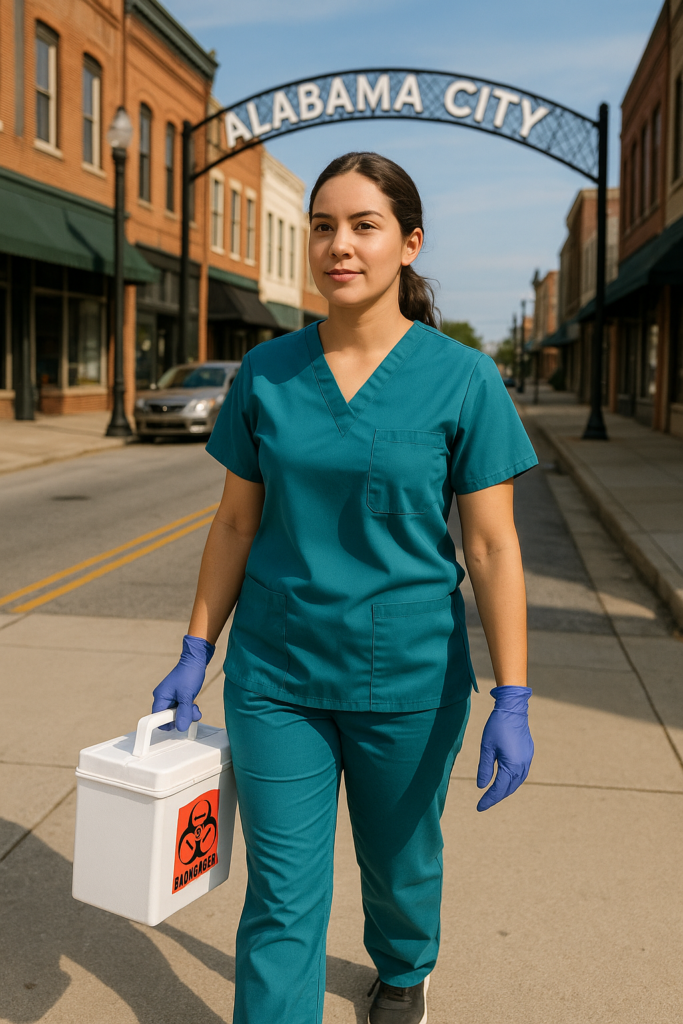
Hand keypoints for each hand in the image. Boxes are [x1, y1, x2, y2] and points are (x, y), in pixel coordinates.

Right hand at [152, 635, 215, 731]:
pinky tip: (194, 705)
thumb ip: (184, 713)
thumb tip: (181, 728)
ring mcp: (171, 697)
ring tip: (194, 706)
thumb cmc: (188, 674)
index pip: (156, 719)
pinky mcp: (178, 696)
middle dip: (181, 717)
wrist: (196, 660)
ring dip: (187, 713)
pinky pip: (182, 708)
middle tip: (190, 711)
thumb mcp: (187, 696)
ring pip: (177, 714)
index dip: (167, 723)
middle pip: (168, 718)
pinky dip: (189, 709)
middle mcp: (163, 698)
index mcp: (160, 697)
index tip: (179, 721)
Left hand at [477, 686, 532, 810]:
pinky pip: (521, 773)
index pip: (499, 789)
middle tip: (484, 803)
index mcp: (511, 766)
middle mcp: (522, 766)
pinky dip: (512, 780)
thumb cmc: (497, 727)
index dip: (489, 799)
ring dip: (505, 789)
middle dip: (497, 797)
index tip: (479, 807)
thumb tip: (481, 786)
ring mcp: (528, 760)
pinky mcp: (528, 754)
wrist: (513, 709)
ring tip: (493, 794)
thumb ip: (485, 768)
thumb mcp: (486, 747)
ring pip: (517, 782)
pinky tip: (504, 780)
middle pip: (509, 788)